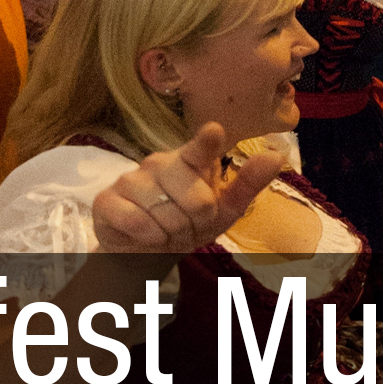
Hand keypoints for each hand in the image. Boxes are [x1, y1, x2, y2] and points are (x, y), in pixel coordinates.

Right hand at [94, 123, 284, 254]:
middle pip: (195, 200)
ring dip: (172, 233)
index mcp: (189, 161)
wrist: (145, 251)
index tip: (214, 132)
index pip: (200, 150)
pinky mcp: (107, 200)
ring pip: (166, 214)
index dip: (206, 142)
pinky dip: (149, 237)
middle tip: (186, 225)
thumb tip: (276, 156)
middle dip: (196, 223)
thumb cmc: (186, 222)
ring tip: (165, 231)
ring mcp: (130, 180)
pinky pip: (137, 223)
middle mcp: (159, 163)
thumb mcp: (222, 210)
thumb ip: (247, 184)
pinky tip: (145, 235)